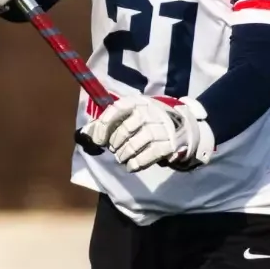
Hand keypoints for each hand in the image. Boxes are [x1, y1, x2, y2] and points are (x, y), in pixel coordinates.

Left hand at [84, 95, 213, 171]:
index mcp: (137, 102)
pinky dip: (136, 163)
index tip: (99, 140)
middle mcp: (149, 112)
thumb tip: (86, 133)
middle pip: (123, 131)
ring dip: (123, 155)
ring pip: (133, 145)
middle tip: (115, 150)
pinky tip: (131, 166)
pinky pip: (147, 156)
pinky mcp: (168, 143)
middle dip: (114, 144)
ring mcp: (160, 128)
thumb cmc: (149, 121)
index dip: (103, 126)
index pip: (115, 110)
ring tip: (122, 158)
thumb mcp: (132, 114)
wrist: (183, 127)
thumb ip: (110, 122)